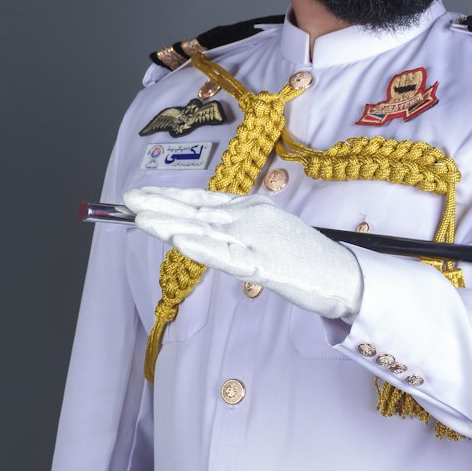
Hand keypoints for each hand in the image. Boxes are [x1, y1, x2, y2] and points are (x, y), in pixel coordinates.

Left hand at [122, 187, 363, 321]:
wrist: (345, 275)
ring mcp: (257, 240)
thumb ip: (239, 230)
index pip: (202, 201)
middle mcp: (250, 219)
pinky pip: (228, 257)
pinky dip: (203, 248)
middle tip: (126, 199)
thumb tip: (205, 228)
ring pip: (205, 231)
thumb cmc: (307, 257)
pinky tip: (180, 242)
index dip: (169, 197)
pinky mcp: (265, 266)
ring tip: (140, 218)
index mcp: (251, 210)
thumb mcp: (269, 235)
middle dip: (159, 205)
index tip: (138, 195)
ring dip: (170, 224)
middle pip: (196, 211)